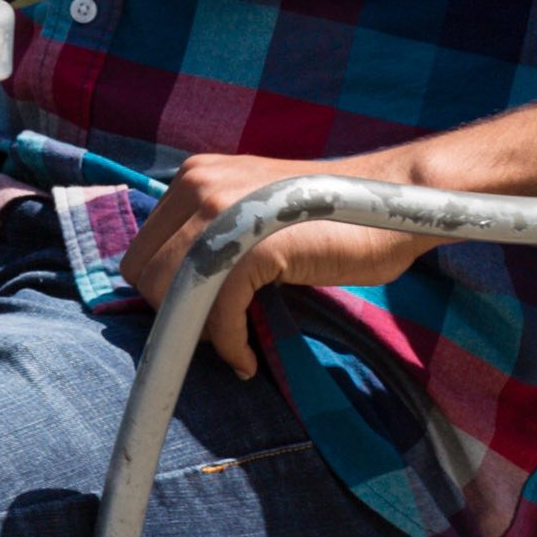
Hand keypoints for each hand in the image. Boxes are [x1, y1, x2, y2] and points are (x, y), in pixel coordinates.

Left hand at [118, 147, 440, 375]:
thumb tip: (177, 289)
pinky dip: (227, 346)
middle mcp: (198, 185)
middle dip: (174, 316)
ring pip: (170, 293)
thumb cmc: (331, 219)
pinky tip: (247, 359)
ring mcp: (222, 212)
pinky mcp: (254, 247)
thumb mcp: (254, 217)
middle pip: (145, 274)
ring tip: (234, 348)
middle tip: (215, 337)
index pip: (142, 251)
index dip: (164, 294)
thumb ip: (214, 236)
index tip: (197, 320)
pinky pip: (216, 312)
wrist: (394, 204)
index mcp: (194, 177)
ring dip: (198, 334)